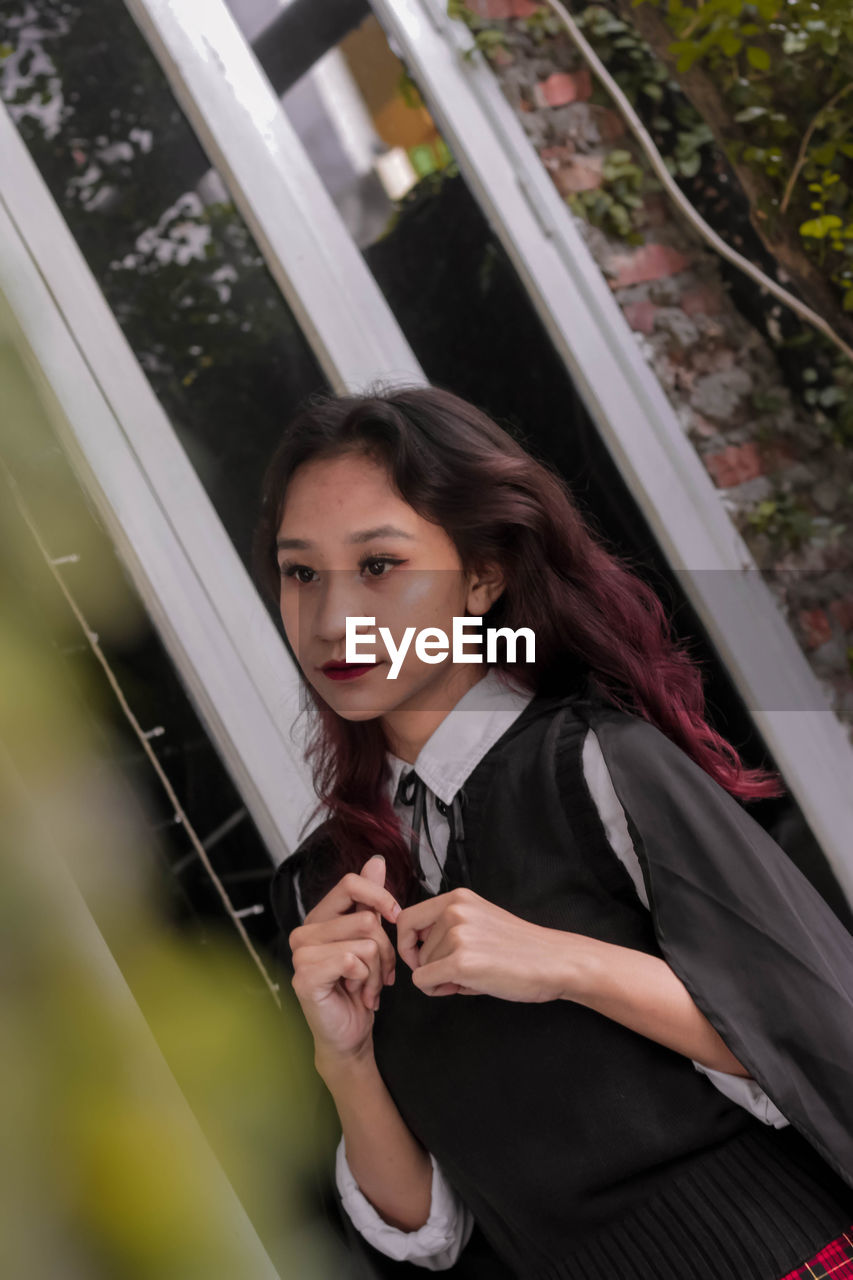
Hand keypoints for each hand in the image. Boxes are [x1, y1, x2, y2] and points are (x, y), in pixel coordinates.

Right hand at [289, 856, 400, 1064]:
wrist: (349, 1033)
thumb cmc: (358, 988)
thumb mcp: (370, 938)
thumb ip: (369, 899)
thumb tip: (376, 862)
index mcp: (320, 917)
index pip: (351, 883)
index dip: (380, 897)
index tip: (395, 916)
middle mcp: (305, 931)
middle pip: (366, 918)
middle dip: (385, 950)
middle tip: (379, 973)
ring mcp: (301, 953)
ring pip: (365, 942)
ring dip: (378, 970)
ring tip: (368, 985)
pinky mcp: (305, 976)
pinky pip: (353, 961)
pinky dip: (367, 980)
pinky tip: (359, 994)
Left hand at [395, 887, 574, 1000]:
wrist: (554, 961)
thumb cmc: (520, 948)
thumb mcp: (480, 922)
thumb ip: (448, 929)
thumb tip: (417, 953)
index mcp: (457, 898)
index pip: (407, 918)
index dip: (409, 943)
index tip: (422, 957)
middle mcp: (454, 910)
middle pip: (414, 948)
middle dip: (429, 966)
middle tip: (456, 973)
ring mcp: (457, 935)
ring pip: (421, 967)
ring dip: (440, 978)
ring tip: (474, 975)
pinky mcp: (461, 962)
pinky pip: (423, 981)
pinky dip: (436, 990)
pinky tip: (462, 987)